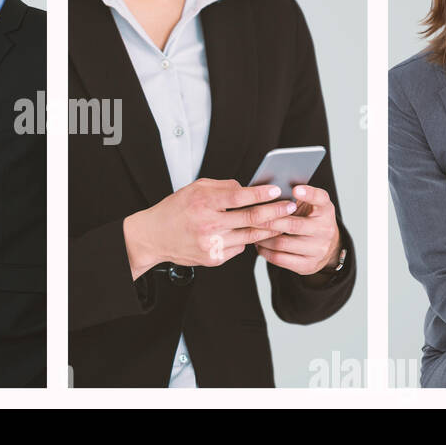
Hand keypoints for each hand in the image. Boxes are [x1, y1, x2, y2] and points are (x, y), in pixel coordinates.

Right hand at [122, 178, 293, 279]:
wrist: (154, 237)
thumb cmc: (176, 209)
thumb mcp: (195, 188)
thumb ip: (221, 186)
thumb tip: (247, 188)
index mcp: (204, 203)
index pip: (240, 196)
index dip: (261, 193)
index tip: (277, 190)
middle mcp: (209, 224)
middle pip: (251, 218)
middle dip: (276, 211)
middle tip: (291, 206)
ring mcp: (212, 244)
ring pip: (250, 236)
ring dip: (270, 228)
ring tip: (283, 221)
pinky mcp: (214, 258)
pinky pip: (239, 248)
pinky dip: (248, 240)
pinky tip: (256, 234)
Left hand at [250, 184, 341, 274]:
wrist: (328, 248)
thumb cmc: (311, 220)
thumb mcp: (311, 205)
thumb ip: (296, 198)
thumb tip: (269, 191)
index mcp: (325, 210)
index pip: (320, 199)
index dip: (309, 194)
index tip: (295, 189)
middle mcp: (325, 229)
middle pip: (293, 225)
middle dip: (269, 220)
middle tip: (252, 215)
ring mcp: (318, 249)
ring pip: (282, 243)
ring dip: (262, 237)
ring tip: (251, 230)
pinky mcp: (308, 264)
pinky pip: (280, 258)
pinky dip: (265, 251)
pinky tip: (258, 244)